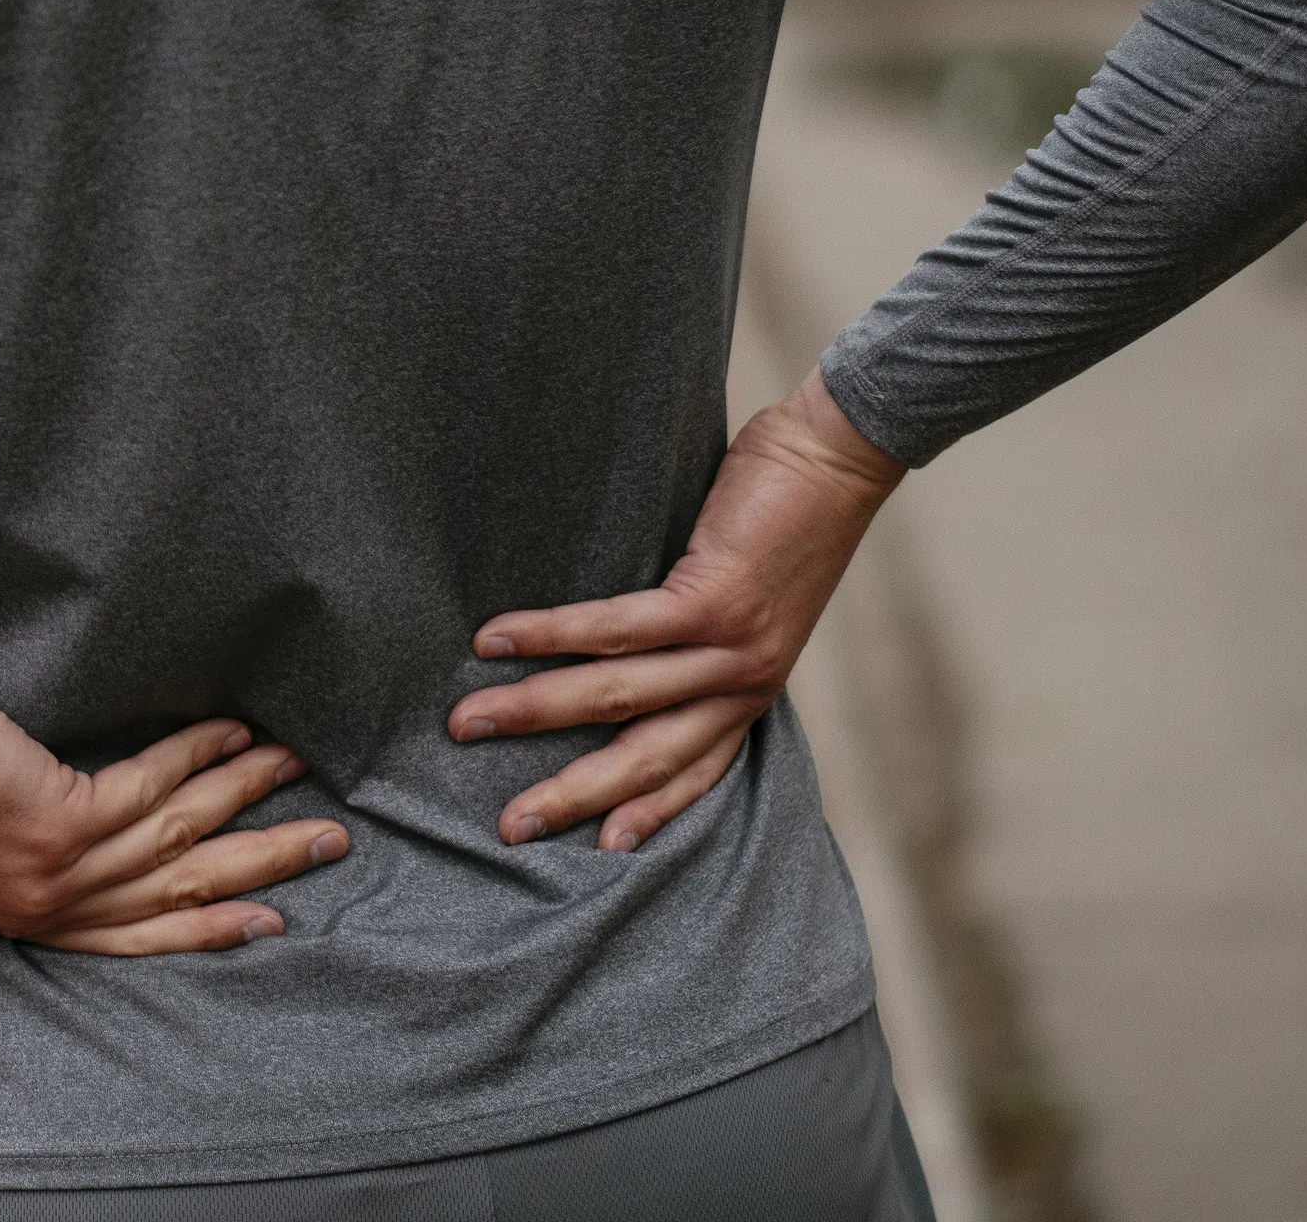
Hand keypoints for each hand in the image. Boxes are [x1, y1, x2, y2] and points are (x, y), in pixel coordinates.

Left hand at [0, 675, 346, 955]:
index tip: (271, 920)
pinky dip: (198, 756)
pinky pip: (152, 786)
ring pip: (180, 837)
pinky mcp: (64, 819)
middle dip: (262, 868)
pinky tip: (234, 733)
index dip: (212, 930)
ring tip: (294, 767)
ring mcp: (64, 867)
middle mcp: (57, 905)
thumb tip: (89, 826)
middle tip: (327, 843)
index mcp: (38, 917)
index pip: (142, 936)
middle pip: (182, 893)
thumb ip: (40, 853)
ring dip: (245, 797)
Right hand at [447, 371, 903, 852]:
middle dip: (572, 795)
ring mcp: (731, 647)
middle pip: (647, 758)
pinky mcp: (714, 601)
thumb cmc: (787, 516)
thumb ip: (697, 633)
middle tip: (508, 825)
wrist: (838, 459)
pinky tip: (496, 640)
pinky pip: (616, 631)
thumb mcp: (749, 600)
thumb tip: (616, 643)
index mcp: (750, 688)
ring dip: (533, 712)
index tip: (601, 848)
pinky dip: (549, 637)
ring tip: (467, 720)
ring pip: (617, 698)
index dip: (648, 812)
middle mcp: (744, 683)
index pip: (697, 771)